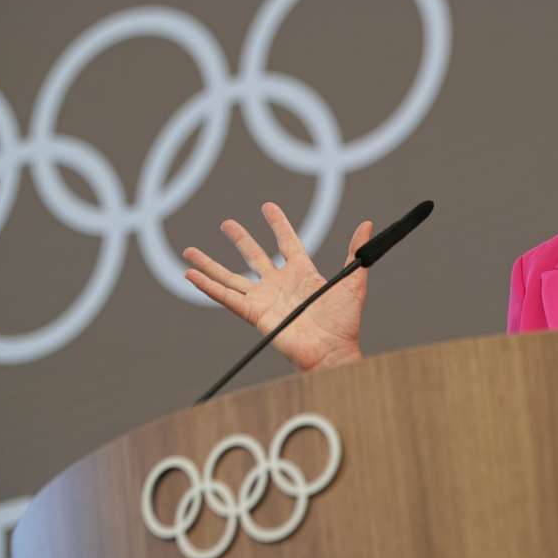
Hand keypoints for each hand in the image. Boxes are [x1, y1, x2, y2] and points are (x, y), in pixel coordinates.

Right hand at [182, 203, 373, 371]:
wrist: (332, 351)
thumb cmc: (345, 322)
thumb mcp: (353, 281)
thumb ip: (355, 252)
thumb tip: (368, 225)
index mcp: (302, 273)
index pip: (286, 242)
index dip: (278, 224)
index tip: (267, 207)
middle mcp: (279, 284)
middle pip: (253, 256)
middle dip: (240, 239)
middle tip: (226, 224)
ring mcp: (264, 299)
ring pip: (230, 276)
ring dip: (210, 264)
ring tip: (189, 250)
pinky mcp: (253, 313)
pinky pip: (225, 296)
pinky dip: (206, 286)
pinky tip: (190, 274)